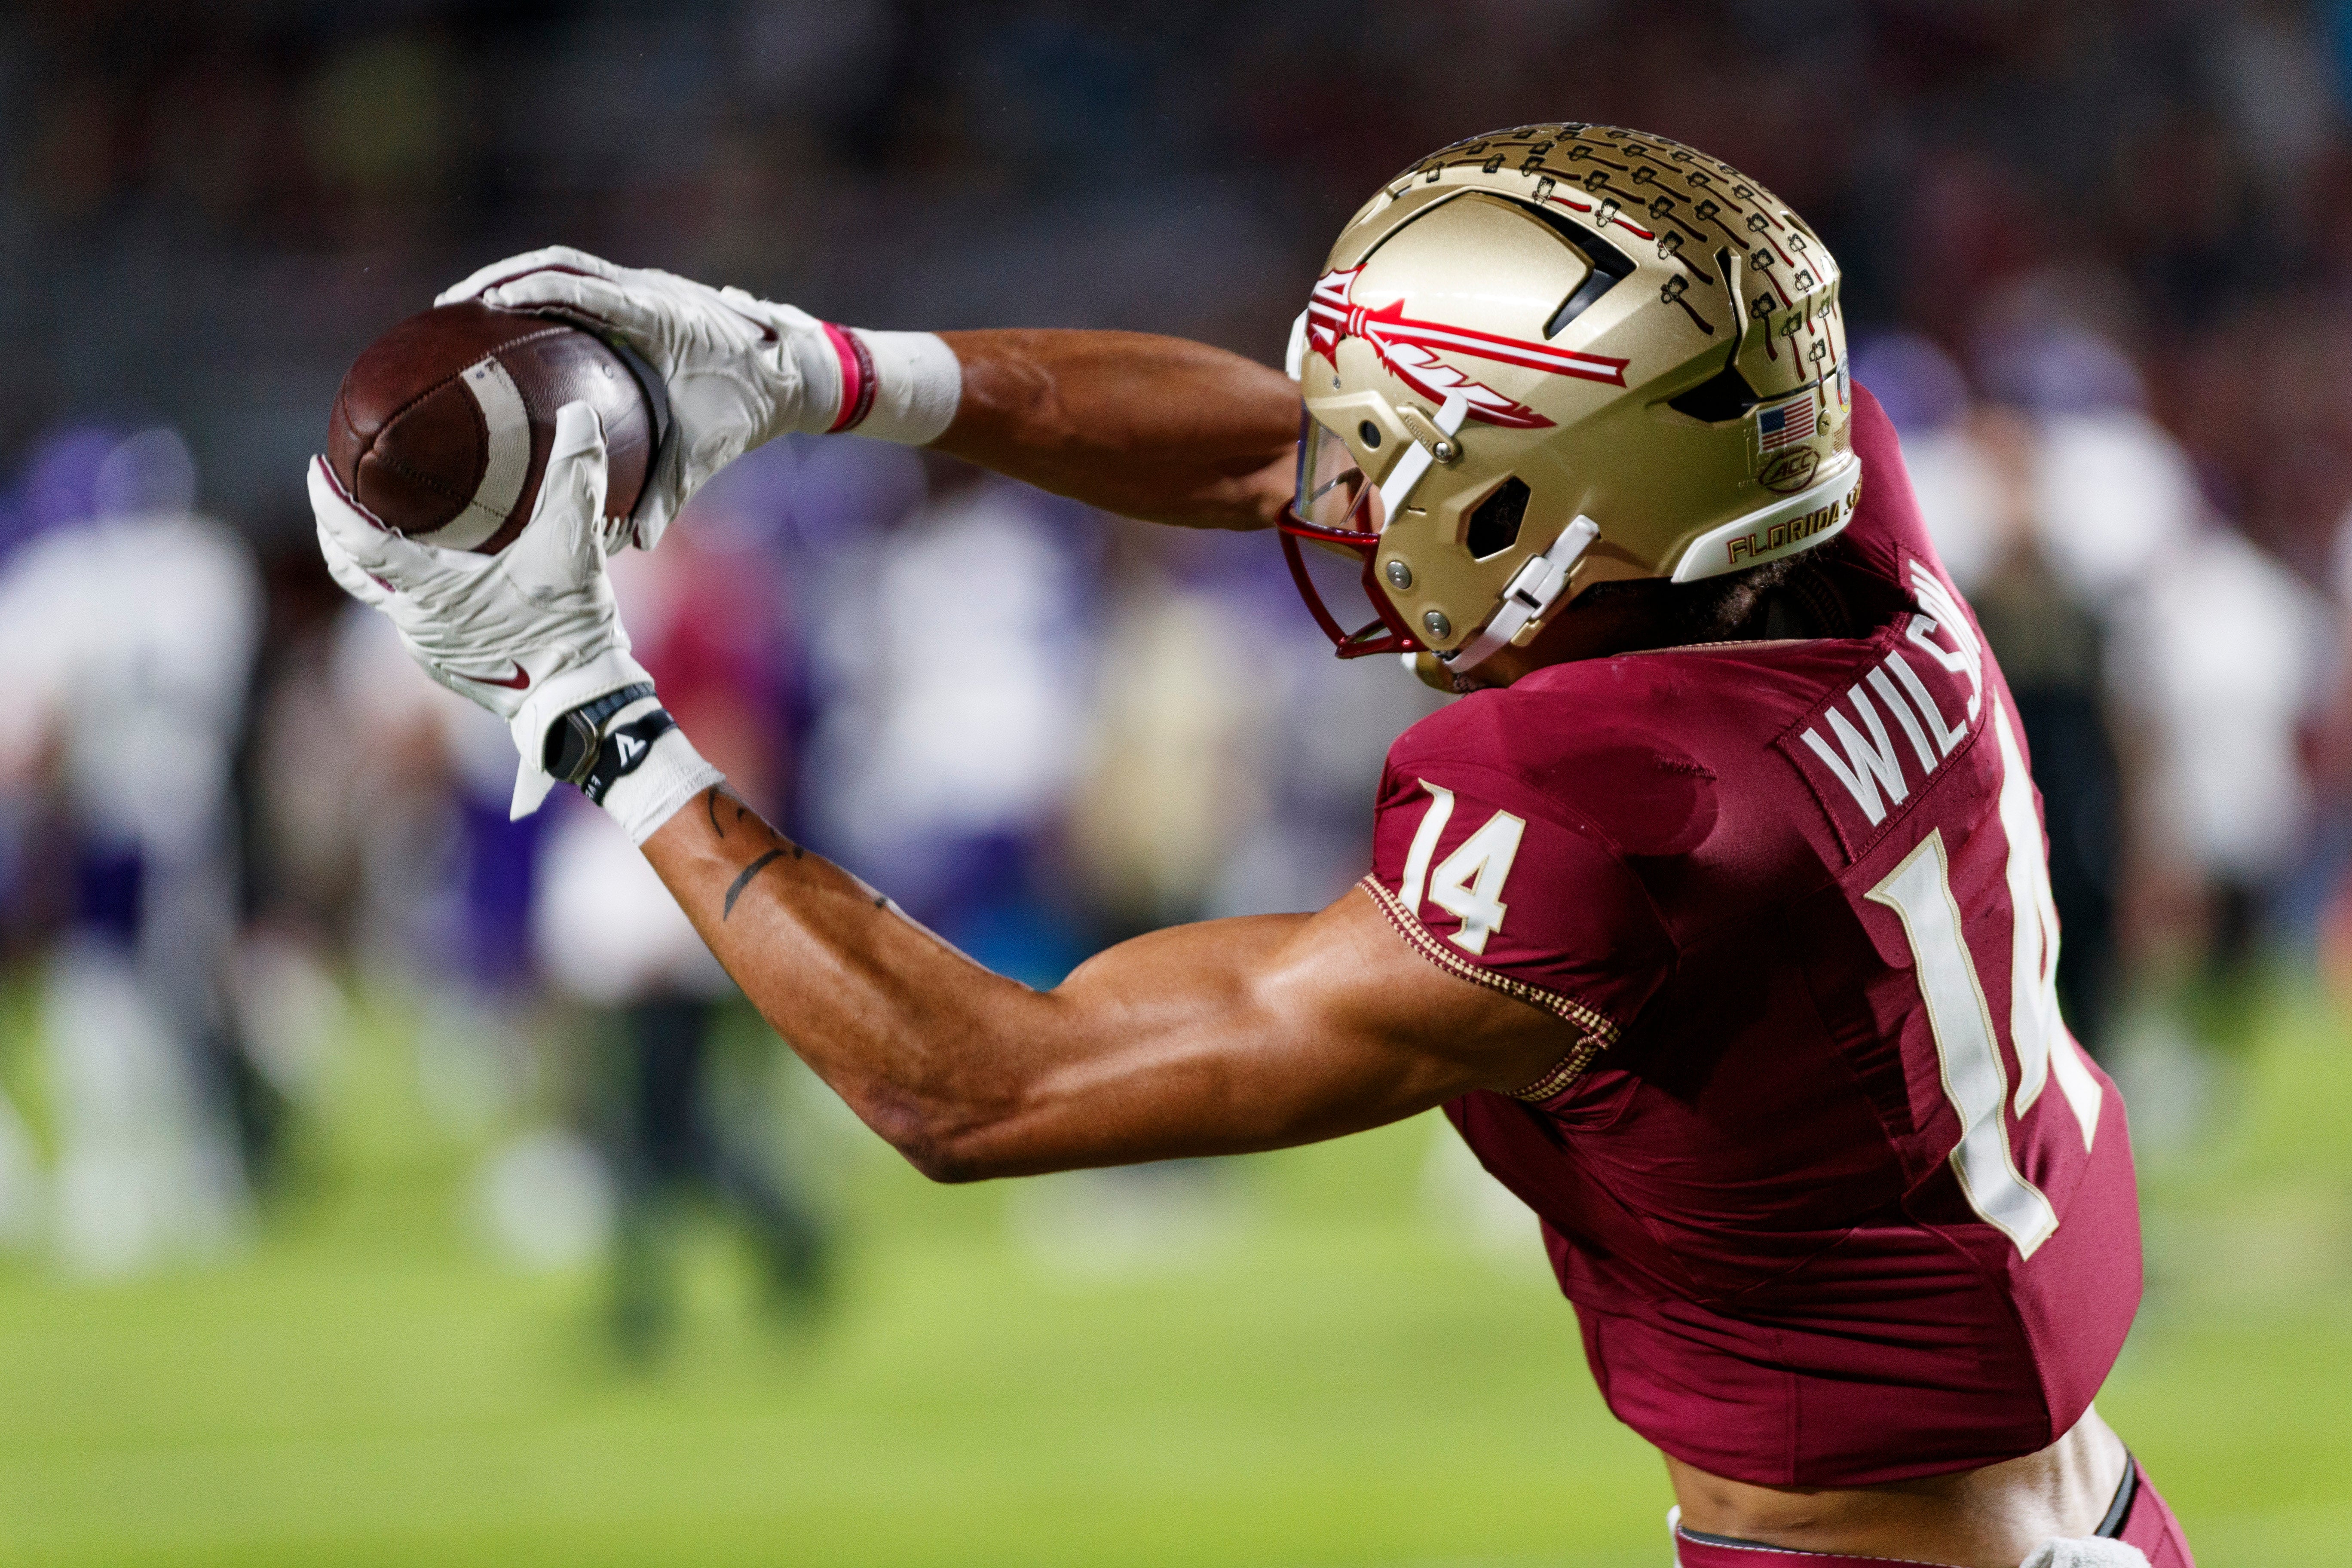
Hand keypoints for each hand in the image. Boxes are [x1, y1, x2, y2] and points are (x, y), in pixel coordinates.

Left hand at [312, 400, 653, 817]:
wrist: (580, 702)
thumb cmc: (568, 627)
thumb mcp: (573, 545)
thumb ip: (574, 477)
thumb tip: (579, 413)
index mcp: (430, 591)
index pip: (357, 541)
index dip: (329, 503)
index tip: (315, 469)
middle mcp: (415, 623)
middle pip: (352, 571)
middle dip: (335, 531)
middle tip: (335, 492)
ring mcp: (428, 650)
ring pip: (385, 597)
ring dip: (379, 563)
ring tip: (391, 528)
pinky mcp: (448, 666)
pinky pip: (415, 620)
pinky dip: (414, 591)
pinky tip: (442, 576)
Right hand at [437, 247, 844, 549]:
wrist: (795, 371)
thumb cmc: (751, 406)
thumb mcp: (707, 448)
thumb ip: (667, 492)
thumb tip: (631, 544)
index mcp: (657, 313)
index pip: (582, 287)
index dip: (531, 289)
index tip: (484, 305)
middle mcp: (646, 288)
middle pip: (560, 261)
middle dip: (502, 276)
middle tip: (450, 304)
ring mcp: (644, 285)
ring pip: (568, 263)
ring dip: (518, 275)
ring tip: (467, 303)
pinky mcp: (643, 294)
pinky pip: (584, 279)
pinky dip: (546, 289)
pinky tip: (515, 316)